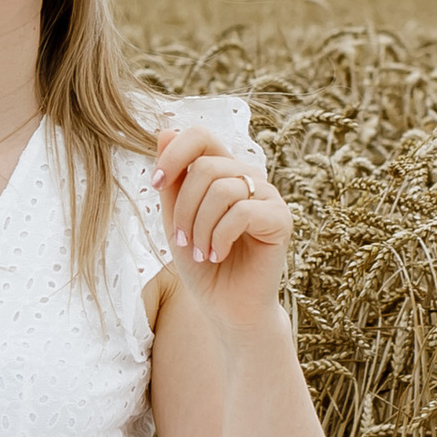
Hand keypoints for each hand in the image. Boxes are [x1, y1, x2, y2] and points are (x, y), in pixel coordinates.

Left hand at [154, 119, 290, 327]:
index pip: (201, 136)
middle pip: (206, 166)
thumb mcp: (175, 219)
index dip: (174, 153)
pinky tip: (217, 255)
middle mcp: (249, 177)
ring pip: (222, 189)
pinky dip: (219, 237)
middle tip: (181, 240)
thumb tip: (165, 130)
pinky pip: (241, 212)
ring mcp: (269, 196)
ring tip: (199, 252)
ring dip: (199, 226)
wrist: (226, 307)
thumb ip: (172, 181)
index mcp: (224, 172)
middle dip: (183, 207)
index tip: (156, 183)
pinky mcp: (281, 218)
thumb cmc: (201, 264)